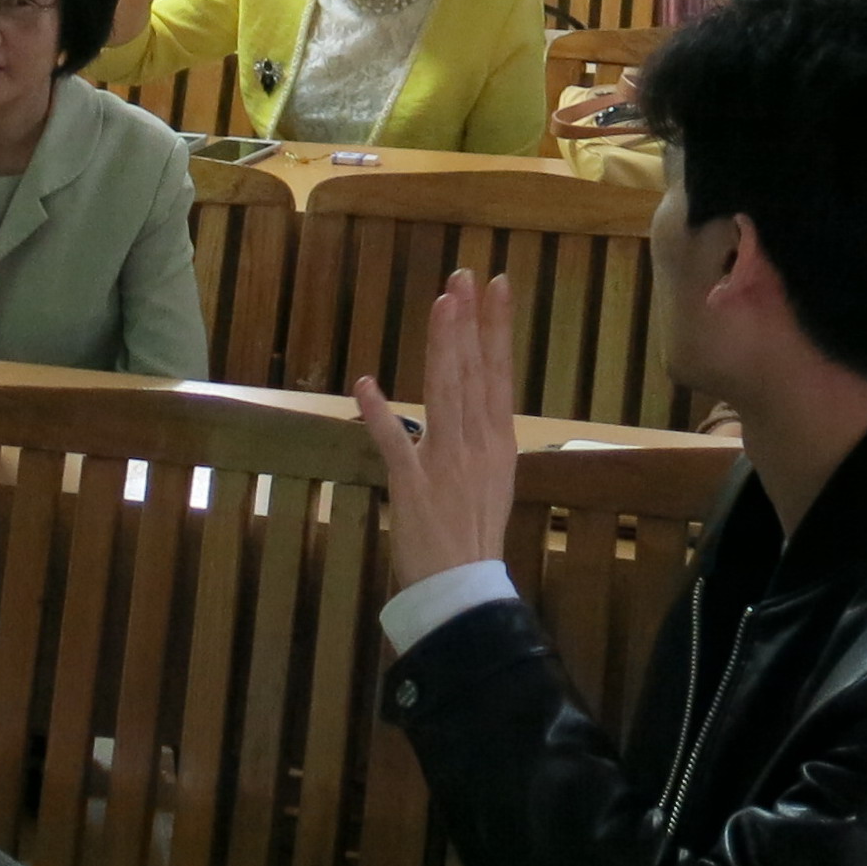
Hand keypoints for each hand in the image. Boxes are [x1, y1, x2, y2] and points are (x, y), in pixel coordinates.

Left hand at [355, 270, 519, 588]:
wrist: (463, 590)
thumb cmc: (473, 537)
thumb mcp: (491, 480)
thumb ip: (479, 437)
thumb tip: (474, 401)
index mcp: (498, 443)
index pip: (500, 374)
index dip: (497, 328)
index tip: (498, 286)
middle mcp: (477, 446)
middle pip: (474, 373)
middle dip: (469, 322)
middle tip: (463, 275)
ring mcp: (446, 463)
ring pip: (445, 394)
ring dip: (442, 348)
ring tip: (441, 305)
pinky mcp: (413, 485)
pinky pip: (394, 443)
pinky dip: (379, 415)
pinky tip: (366, 384)